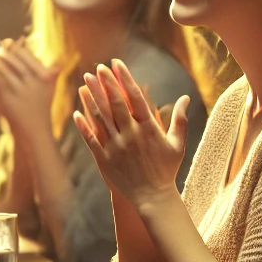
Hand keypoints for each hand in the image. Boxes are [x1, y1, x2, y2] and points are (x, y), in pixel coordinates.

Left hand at [0, 38, 58, 135]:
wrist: (34, 129)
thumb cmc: (39, 105)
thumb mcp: (47, 85)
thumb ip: (36, 64)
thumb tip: (21, 41)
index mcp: (45, 76)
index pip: (26, 55)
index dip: (14, 47)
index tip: (6, 42)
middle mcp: (35, 82)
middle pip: (13, 61)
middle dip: (1, 53)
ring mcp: (22, 91)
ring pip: (3, 69)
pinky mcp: (9, 99)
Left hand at [74, 59, 189, 204]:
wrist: (153, 197)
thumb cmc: (166, 169)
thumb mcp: (177, 144)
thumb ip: (180, 119)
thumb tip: (185, 98)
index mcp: (149, 129)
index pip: (135, 97)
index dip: (125, 78)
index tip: (117, 63)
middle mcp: (131, 136)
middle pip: (115, 104)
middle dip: (105, 83)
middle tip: (97, 67)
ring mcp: (116, 148)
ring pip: (100, 118)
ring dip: (91, 99)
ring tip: (84, 82)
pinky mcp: (104, 159)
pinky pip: (91, 139)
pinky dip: (83, 125)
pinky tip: (76, 111)